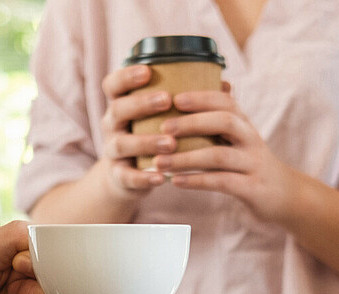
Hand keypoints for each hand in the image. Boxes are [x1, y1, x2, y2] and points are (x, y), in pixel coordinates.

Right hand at [96, 64, 176, 198]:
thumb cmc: (153, 136)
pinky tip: (161, 177)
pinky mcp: (118, 176)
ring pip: (122, 144)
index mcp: (122, 104)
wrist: (131, 176)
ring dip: (146, 142)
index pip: (114, 84)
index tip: (148, 71)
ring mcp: (113, 151)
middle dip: (141, 104)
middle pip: (118, 109)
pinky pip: (126, 176)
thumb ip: (186, 102)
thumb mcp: (161, 118)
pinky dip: (143, 177)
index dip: (126, 76)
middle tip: (166, 101)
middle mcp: (113, 124)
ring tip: (171, 143)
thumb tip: (226, 86)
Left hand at [152, 90, 305, 222]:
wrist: (285, 194)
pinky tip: (176, 181)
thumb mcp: (241, 137)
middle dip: (192, 123)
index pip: (226, 101)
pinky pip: (222, 182)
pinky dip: (197, 181)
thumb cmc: (251, 162)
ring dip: (186, 158)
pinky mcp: (252, 188)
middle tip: (163, 128)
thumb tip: (204, 87)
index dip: (201, 98)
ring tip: (159, 162)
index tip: (175, 99)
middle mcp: (251, 139)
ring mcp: (253, 164)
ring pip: (219, 156)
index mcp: (245, 124)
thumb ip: (221, 118)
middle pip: (225, 122)